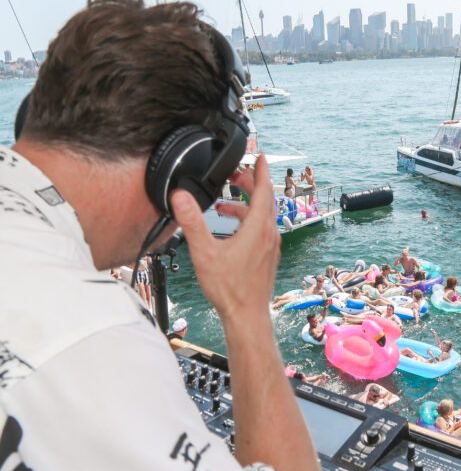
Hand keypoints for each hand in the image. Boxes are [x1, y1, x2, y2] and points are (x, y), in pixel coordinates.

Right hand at [171, 156, 279, 325]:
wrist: (247, 315)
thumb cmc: (230, 288)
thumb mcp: (205, 252)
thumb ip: (192, 222)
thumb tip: (181, 197)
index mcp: (257, 228)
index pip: (264, 190)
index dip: (260, 171)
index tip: (259, 156)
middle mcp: (269, 234)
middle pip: (264, 200)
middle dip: (249, 184)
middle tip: (233, 175)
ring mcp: (270, 245)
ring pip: (262, 216)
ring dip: (245, 205)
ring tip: (222, 204)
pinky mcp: (267, 256)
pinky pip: (260, 229)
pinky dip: (247, 221)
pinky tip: (230, 230)